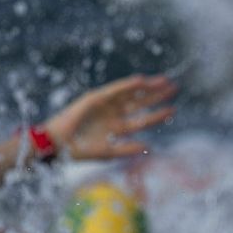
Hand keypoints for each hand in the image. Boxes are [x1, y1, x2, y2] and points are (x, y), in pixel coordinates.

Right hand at [44, 75, 177, 160]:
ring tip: (163, 81)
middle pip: (140, 103)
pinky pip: (115, 90)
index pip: (142, 119)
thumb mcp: (107, 152)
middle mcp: (114, 114)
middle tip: (175, 87)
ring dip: (146, 87)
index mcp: (118, 127)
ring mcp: (105, 105)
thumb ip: (127, 149)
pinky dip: (127, 85)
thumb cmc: (79, 151)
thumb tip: (149, 147)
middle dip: (157, 96)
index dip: (158, 115)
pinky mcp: (95, 98)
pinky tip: (141, 81)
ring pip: (130, 94)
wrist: (57, 145)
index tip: (173, 109)